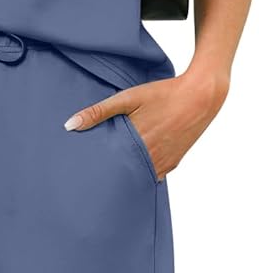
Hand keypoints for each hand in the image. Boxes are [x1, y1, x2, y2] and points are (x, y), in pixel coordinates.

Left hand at [63, 67, 229, 178]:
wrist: (201, 96)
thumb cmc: (164, 94)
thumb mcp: (129, 98)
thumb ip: (99, 112)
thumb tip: (70, 125)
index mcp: (137, 145)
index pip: (110, 169)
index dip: (97, 173)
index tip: (83, 175)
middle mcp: (151, 159)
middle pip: (123, 176)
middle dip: (109, 177)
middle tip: (93, 178)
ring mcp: (164, 163)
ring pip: (139, 177)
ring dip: (127, 175)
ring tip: (111, 174)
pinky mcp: (174, 162)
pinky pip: (154, 174)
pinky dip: (143, 172)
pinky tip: (134, 166)